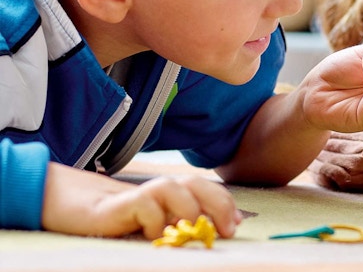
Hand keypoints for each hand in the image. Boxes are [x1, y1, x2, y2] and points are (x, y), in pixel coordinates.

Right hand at [41, 162, 240, 238]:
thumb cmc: (117, 222)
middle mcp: (158, 191)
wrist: (69, 208)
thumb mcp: (153, 225)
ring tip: (190, 231)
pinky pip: (147, 205)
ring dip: (189, 210)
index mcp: (169, 194)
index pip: (205, 189)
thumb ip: (180, 224)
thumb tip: (216, 231)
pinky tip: (151, 235)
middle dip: (218, 203)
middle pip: (196, 184)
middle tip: (226, 230)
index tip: (235, 225)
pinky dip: (155, 220)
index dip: (224, 203)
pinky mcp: (118, 205)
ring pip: (175, 188)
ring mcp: (139, 195)